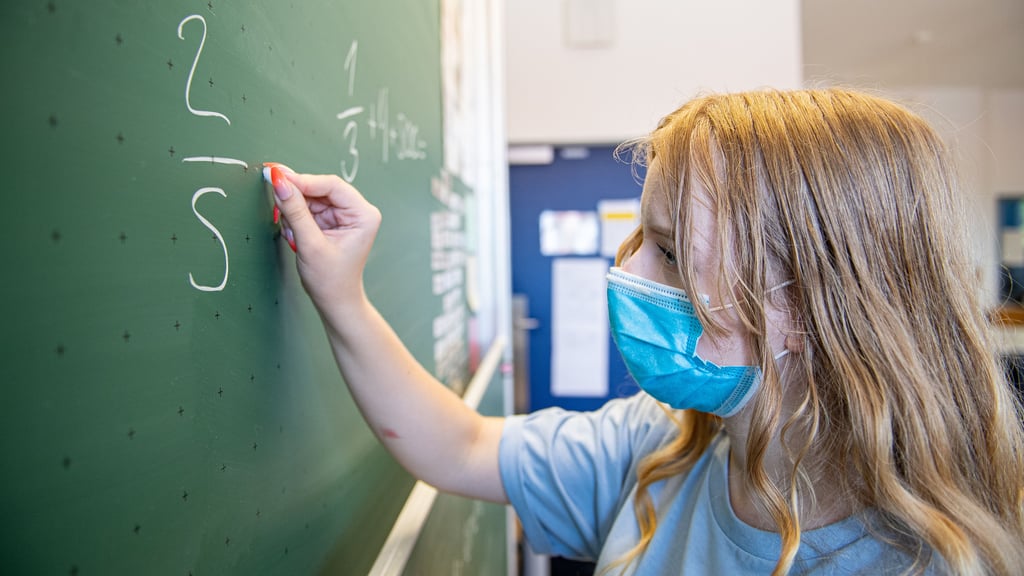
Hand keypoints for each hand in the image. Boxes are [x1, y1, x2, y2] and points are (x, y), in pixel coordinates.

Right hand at [265, 163, 381, 309]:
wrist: (334, 301)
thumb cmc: (331, 280)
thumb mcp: (310, 244)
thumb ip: (294, 212)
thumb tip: (279, 182)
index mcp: (363, 214)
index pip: (331, 185)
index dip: (302, 179)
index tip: (276, 176)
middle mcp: (356, 211)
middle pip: (319, 188)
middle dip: (296, 197)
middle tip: (274, 196)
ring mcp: (343, 215)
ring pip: (310, 198)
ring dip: (294, 210)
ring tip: (292, 233)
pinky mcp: (330, 221)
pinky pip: (307, 208)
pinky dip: (295, 218)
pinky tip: (294, 234)